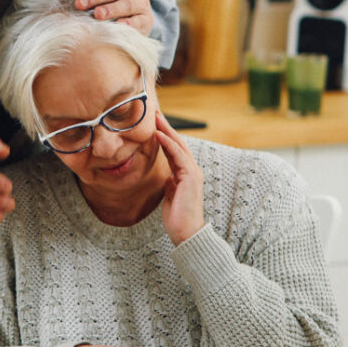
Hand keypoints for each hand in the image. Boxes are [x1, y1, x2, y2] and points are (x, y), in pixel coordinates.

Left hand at [65, 0, 152, 35]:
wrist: (134, 23)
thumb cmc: (111, 3)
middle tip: (78, 4)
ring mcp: (141, 4)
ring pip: (126, 4)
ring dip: (110, 9)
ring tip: (96, 15)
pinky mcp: (146, 21)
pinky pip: (138, 21)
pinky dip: (128, 23)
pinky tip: (117, 26)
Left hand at [155, 111, 204, 245]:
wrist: (186, 233)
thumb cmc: (177, 218)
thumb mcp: (170, 196)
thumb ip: (170, 184)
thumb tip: (167, 178)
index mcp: (186, 174)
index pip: (175, 151)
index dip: (165, 137)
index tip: (154, 125)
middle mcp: (192, 171)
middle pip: (178, 143)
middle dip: (166, 128)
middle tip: (155, 113)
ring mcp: (192, 173)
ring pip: (179, 146)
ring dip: (166, 130)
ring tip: (155, 118)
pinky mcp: (190, 177)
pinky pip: (178, 155)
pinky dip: (168, 144)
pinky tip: (158, 134)